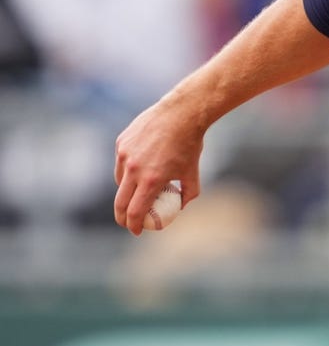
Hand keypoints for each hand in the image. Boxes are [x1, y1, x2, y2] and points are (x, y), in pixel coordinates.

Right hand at [113, 95, 204, 234]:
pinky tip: (140, 165)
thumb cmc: (190, 144)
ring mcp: (125, 155)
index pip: (135, 212)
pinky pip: (121, 162)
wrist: (182, 113)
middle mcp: (134, 169)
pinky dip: (128, 169)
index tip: (137, 231)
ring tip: (138, 191)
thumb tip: (179, 206)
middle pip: (120, 202)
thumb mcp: (193, 173)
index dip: (133, 225)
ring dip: (126, 191)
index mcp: (151, 180)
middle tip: (128, 222)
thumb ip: (187, 194)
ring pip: (119, 181)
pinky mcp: (121, 142)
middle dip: (122, 217)